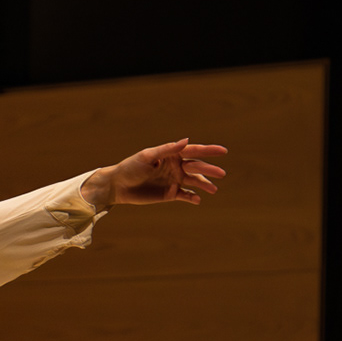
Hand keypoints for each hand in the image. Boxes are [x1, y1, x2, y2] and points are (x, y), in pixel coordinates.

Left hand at [82, 139, 225, 209]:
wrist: (117, 186)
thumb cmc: (130, 167)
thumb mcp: (147, 156)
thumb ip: (167, 150)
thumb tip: (186, 140)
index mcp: (172, 155)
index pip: (193, 151)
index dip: (209, 151)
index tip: (223, 151)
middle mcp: (176, 167)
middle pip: (197, 167)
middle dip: (209, 170)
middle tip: (221, 174)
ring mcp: (174, 180)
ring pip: (194, 181)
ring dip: (204, 184)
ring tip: (213, 189)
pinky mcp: (170, 194)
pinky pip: (185, 196)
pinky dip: (192, 197)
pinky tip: (197, 200)